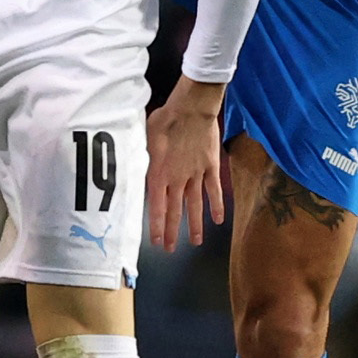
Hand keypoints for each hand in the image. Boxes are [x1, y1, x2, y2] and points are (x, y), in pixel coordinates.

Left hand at [145, 75, 226, 249]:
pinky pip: (214, 189)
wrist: (192, 108)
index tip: (157, 242)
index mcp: (159, 173)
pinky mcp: (211, 166)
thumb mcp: (146, 139)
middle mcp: (178, 179)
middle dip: (172, 232)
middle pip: (175, 211)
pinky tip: (219, 220)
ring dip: (195, 225)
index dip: (157, 226)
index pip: (157, 207)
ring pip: (195, 205)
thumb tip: (139, 169)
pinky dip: (217, 205)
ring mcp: (196, 174)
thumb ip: (145, 159)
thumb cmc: (166, 119)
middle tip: (171, 249)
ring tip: (195, 242)